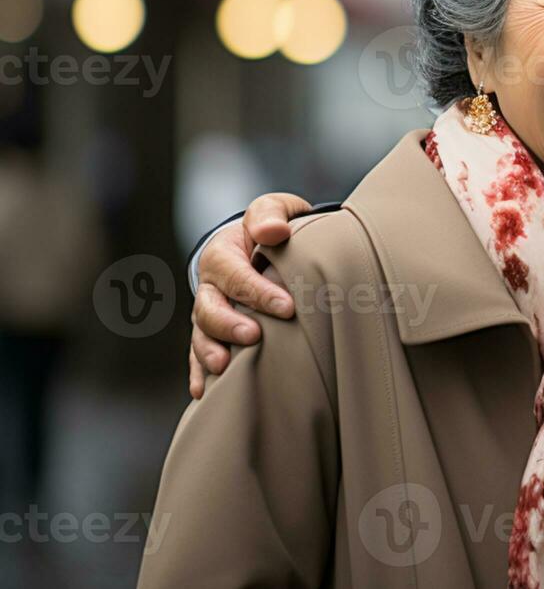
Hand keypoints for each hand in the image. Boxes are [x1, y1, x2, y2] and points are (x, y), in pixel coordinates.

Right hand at [188, 193, 313, 397]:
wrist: (261, 246)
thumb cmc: (271, 227)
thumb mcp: (274, 209)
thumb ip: (270, 214)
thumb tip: (272, 231)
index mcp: (222, 256)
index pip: (235, 276)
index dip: (258, 292)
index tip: (287, 307)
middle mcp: (210, 287)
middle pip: (208, 309)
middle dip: (228, 324)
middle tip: (253, 336)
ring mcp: (209, 313)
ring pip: (201, 335)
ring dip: (210, 351)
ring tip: (224, 366)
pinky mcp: (213, 333)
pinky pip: (199, 355)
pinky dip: (200, 372)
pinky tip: (205, 391)